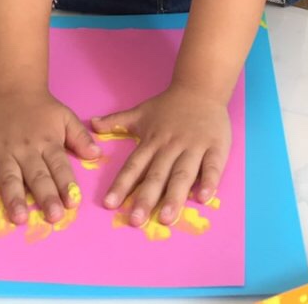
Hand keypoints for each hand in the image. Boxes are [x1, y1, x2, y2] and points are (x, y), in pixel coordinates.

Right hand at [0, 90, 99, 223]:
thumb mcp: (66, 117)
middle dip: (45, 196)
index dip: (66, 184)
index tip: (73, 203)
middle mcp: (26, 148)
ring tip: (20, 217)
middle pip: (37, 175)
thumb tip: (97, 154)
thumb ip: (80, 137)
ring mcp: (3, 151)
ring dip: (14, 198)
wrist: (13, 89)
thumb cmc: (42, 109)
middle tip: (53, 216)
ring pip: (9, 177)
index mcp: (48, 141)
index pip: (59, 165)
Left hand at [91, 84, 230, 226]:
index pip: (134, 165)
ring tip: (166, 217)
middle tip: (136, 220)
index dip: (121, 184)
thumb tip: (92, 123)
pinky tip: (203, 198)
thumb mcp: (142, 111)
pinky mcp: (215, 147)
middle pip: (157, 175)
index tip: (109, 204)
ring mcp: (194, 147)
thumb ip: (117, 120)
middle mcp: (171, 146)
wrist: (201, 87)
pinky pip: (212, 166)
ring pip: (183, 174)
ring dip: (174, 196)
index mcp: (152, 141)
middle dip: (146, 198)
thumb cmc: (170, 105)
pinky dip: (209, 181)